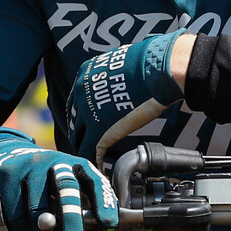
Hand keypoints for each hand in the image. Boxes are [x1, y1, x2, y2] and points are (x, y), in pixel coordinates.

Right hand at [0, 141, 117, 230]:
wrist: (7, 156)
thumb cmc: (47, 187)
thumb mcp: (67, 199)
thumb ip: (80, 228)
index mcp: (79, 168)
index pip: (96, 182)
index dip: (103, 203)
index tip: (108, 224)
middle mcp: (57, 163)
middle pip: (67, 188)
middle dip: (71, 218)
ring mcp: (31, 166)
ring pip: (37, 207)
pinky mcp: (9, 174)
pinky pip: (15, 210)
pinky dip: (20, 230)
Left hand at [61, 32, 187, 160]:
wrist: (156, 69)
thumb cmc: (148, 63)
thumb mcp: (120, 63)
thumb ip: (114, 75)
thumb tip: (124, 78)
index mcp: (84, 76)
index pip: (76, 101)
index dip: (80, 115)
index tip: (84, 124)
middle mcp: (81, 94)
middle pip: (74, 119)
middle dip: (78, 132)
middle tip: (84, 143)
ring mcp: (88, 113)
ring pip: (79, 137)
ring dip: (84, 147)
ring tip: (90, 158)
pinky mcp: (100, 129)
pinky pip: (89, 149)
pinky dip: (93, 160)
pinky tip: (98, 167)